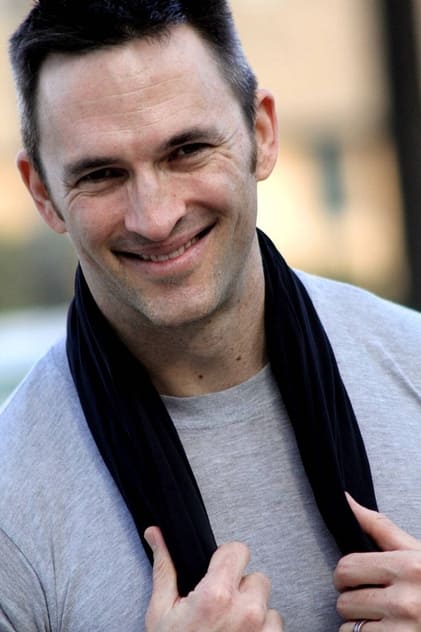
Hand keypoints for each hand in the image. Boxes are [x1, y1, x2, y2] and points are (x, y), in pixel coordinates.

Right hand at [144, 526, 283, 630]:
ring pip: (268, 605)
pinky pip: (275, 629)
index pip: (238, 550)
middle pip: (256, 577)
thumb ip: (165, 566)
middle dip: (240, 588)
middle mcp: (245, 612)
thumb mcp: (161, 611)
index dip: (225, 559)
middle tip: (220, 609)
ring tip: (229, 630)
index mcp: (217, 595)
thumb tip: (156, 533)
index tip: (217, 573)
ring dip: (253, 614)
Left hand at [334, 493, 420, 629]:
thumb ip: (378, 527)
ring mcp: (404, 630)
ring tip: (382, 619)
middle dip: (352, 601)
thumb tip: (346, 499)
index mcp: (408, 568)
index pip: (347, 568)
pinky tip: (386, 631)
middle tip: (371, 601)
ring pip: (350, 628)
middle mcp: (406, 601)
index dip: (345, 575)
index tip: (355, 580)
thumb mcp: (415, 552)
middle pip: (344, 601)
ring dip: (359, 624)